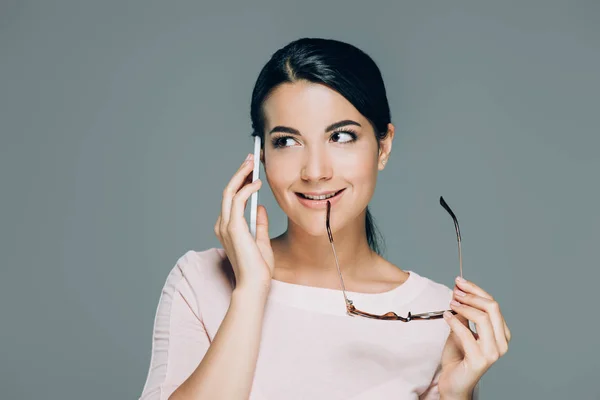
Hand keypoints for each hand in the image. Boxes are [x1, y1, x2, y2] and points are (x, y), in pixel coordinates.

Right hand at [214, 153, 273, 292]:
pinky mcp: (233, 227)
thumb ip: (259, 224)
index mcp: (228, 228)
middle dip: (239, 172)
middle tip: (250, 157)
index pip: (232, 199)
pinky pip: (237, 201)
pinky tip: (257, 182)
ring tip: (252, 163)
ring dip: (241, 175)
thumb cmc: (258, 268)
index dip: (240, 182)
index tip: (251, 170)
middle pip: (228, 191)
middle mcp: (223, 225)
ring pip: (230, 192)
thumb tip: (260, 207)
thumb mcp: (261, 241)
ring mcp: (226, 226)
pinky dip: (247, 188)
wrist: (255, 285)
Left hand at [438, 277, 511, 398]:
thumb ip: (464, 313)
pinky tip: (446, 316)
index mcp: (501, 334)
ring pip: (483, 318)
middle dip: (472, 295)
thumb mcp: (461, 329)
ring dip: (464, 307)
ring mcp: (493, 352)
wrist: (453, 382)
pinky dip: (454, 321)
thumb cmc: (459, 357)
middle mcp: (501, 343)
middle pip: (492, 308)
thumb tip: (460, 291)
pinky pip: (467, 334)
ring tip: (451, 303)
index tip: (460, 282)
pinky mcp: (480, 360)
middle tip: (455, 291)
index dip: (476, 290)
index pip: (493, 304)